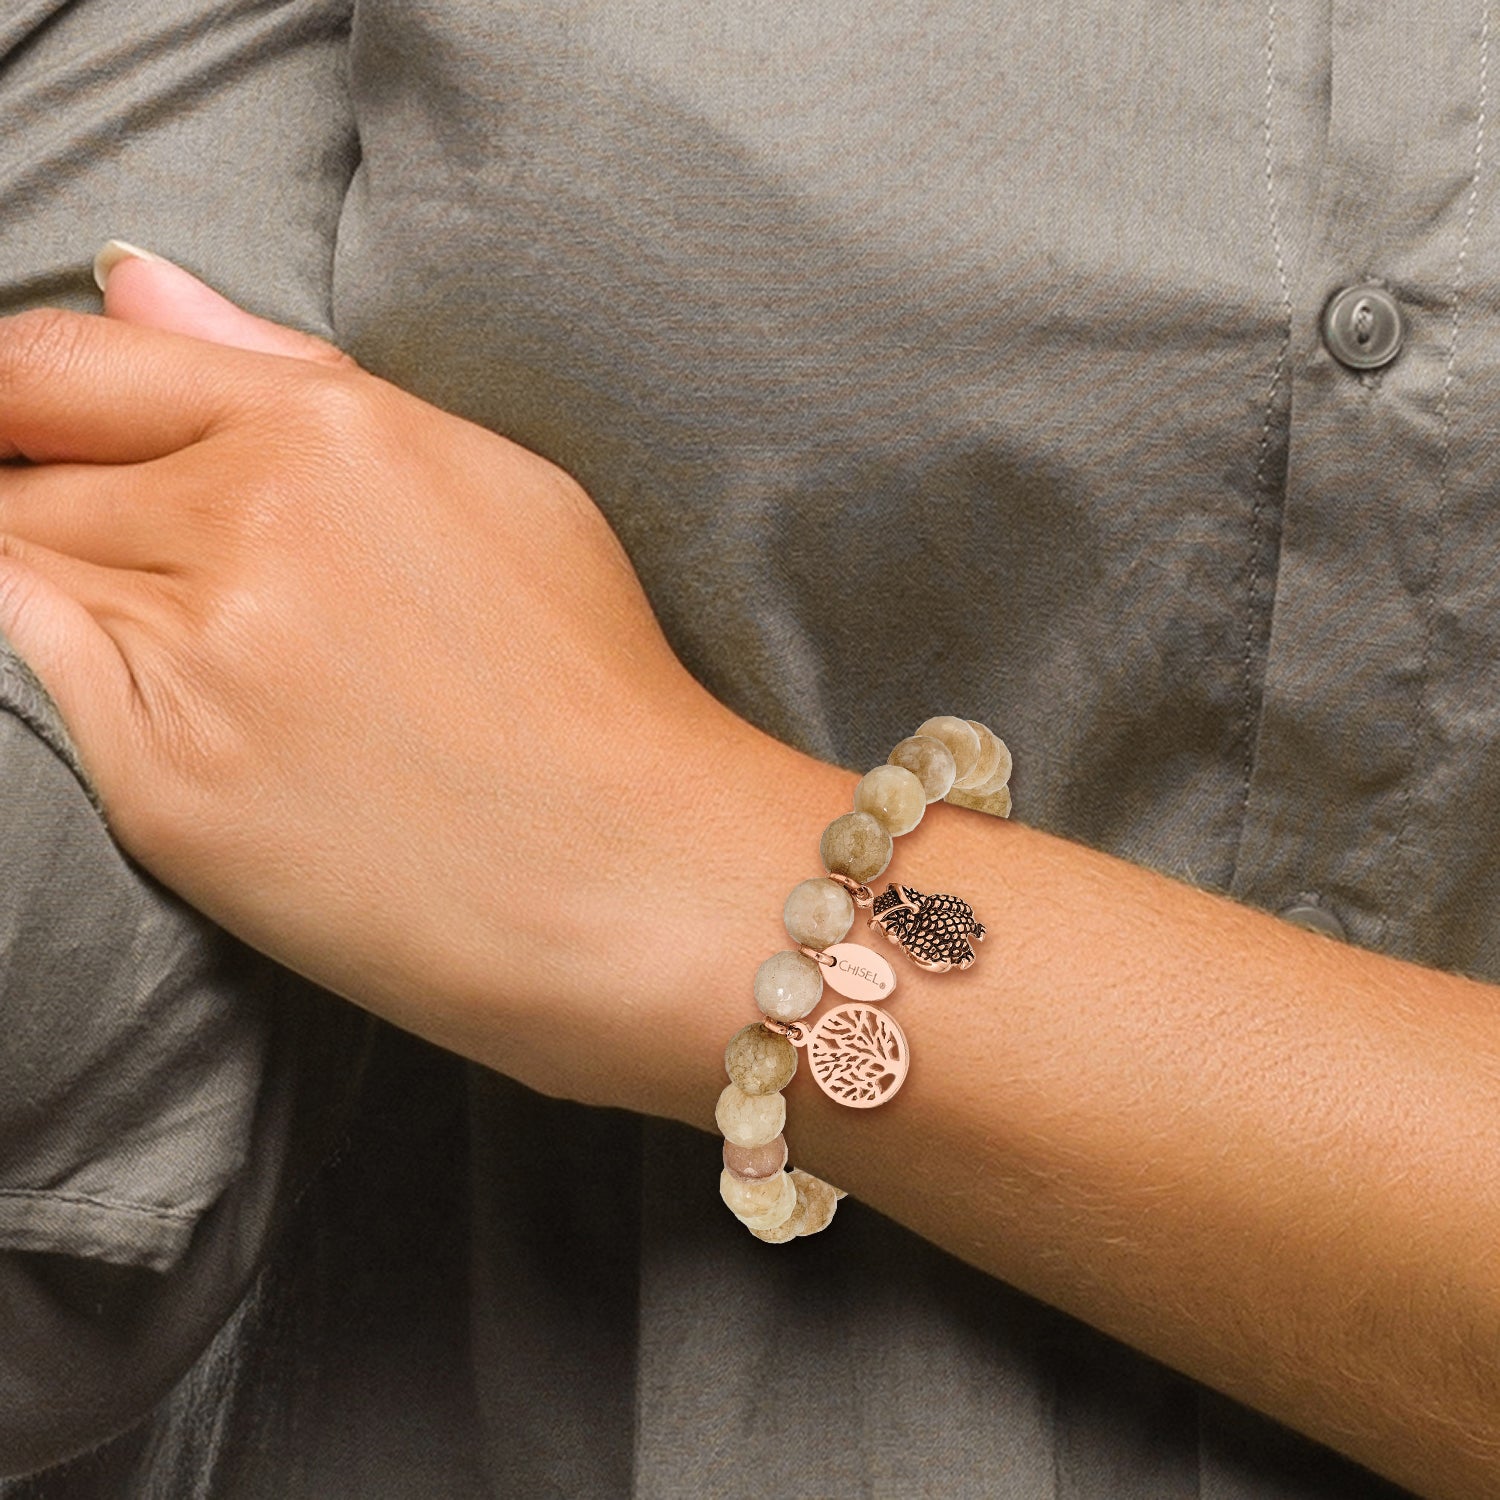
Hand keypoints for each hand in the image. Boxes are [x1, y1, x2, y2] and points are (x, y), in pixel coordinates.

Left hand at [0, 252, 755, 1105]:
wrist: (639, 879)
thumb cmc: (594, 685)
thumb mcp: (493, 484)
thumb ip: (294, 373)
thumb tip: (135, 284)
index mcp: (332, 432)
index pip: (66, 365)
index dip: (13, 395)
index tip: (24, 433)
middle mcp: (249, 523)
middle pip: (29, 472)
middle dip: (48, 502)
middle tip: (157, 577)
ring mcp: (198, 657)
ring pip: (17, 572)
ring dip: (66, 594)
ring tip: (207, 656)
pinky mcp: (164, 787)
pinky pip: (35, 685)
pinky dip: (66, 674)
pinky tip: (182, 710)